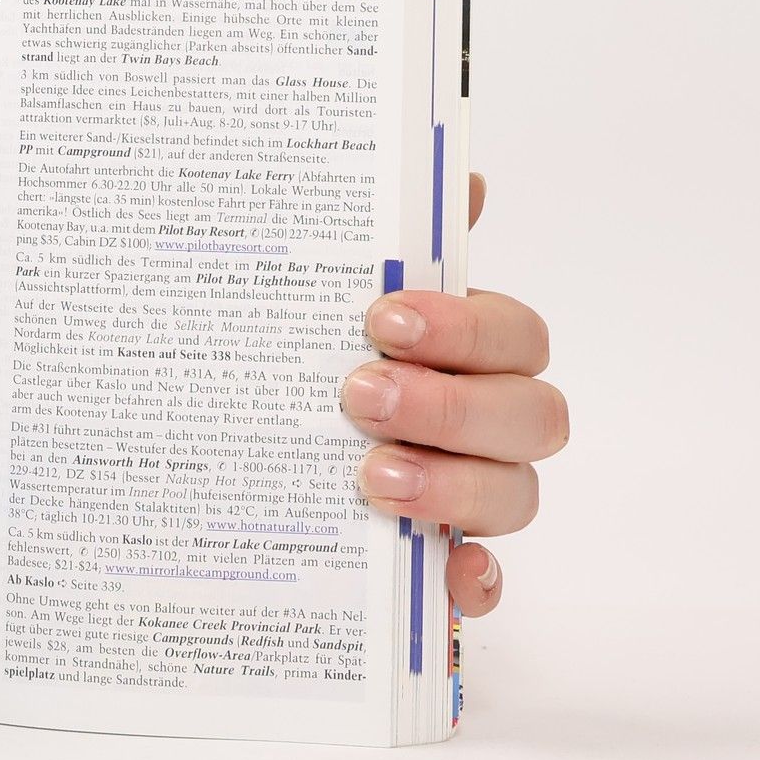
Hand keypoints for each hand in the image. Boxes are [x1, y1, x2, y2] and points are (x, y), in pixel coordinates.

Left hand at [341, 174, 565, 614]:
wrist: (227, 450)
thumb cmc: (301, 353)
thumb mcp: (318, 289)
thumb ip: (385, 239)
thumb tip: (458, 176)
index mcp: (466, 348)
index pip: (515, 333)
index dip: (464, 327)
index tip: (382, 318)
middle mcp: (485, 419)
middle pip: (532, 414)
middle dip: (451, 403)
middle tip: (360, 395)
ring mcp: (473, 494)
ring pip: (519, 494)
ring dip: (455, 484)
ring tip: (371, 475)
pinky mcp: (443, 562)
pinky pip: (487, 584)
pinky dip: (472, 581)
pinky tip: (440, 572)